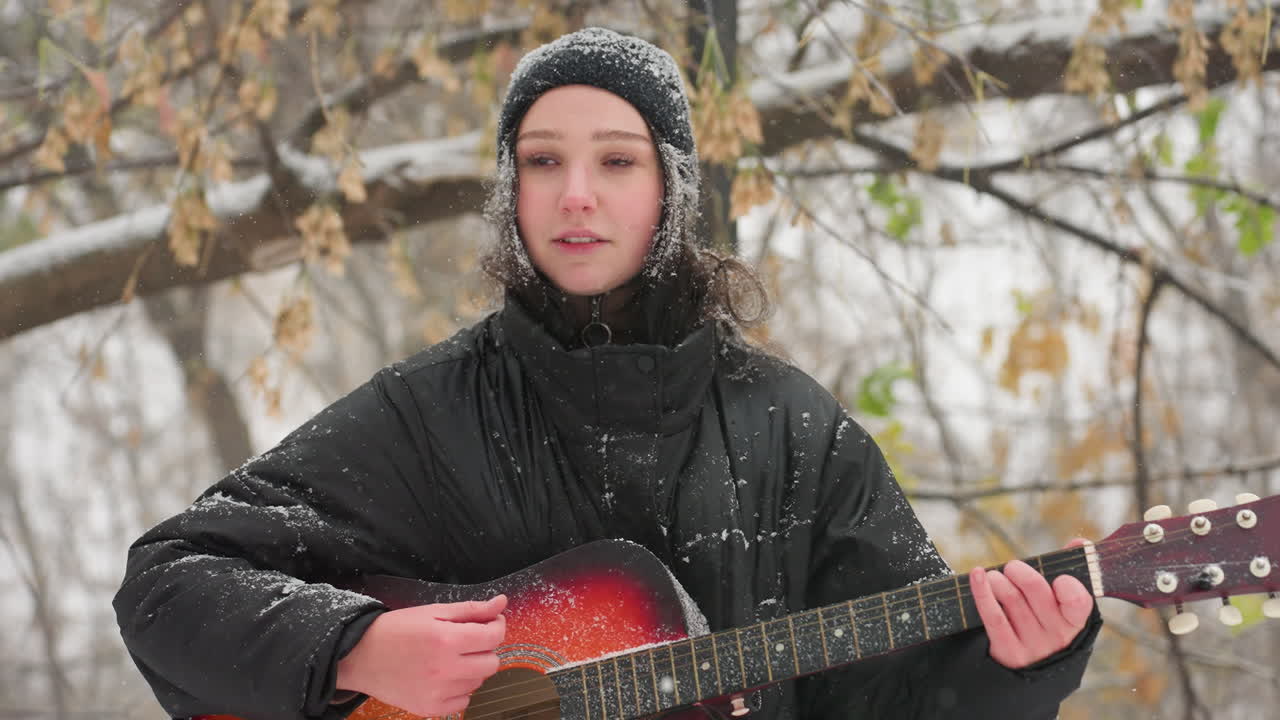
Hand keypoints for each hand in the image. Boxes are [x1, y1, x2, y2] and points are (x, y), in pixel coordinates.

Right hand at [336, 595, 506, 716]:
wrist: (361, 656)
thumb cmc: (396, 630)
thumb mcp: (433, 612)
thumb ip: (472, 610)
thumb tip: (501, 604)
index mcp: (447, 640)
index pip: (494, 636)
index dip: (496, 626)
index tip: (490, 622)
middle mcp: (445, 670)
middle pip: (492, 663)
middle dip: (485, 649)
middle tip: (467, 641)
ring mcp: (438, 692)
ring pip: (478, 682)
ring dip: (472, 668)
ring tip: (449, 658)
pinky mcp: (430, 708)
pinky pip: (463, 700)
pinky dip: (459, 688)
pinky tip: (442, 676)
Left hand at [970, 540, 1094, 669]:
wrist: (1028, 673)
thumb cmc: (1046, 626)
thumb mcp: (1063, 608)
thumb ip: (1072, 573)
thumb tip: (1079, 543)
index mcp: (1075, 622)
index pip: (1078, 601)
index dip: (1068, 585)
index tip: (1058, 577)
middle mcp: (1056, 635)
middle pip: (1036, 591)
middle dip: (1020, 572)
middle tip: (1012, 567)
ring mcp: (1032, 645)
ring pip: (1011, 599)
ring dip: (998, 580)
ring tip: (993, 576)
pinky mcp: (1007, 650)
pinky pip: (992, 615)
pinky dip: (982, 590)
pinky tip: (977, 575)